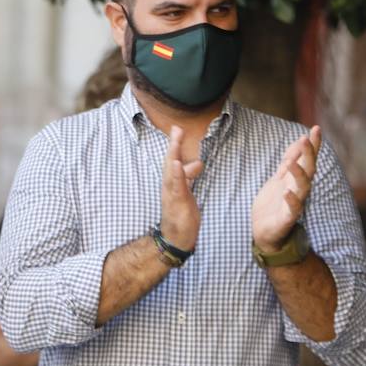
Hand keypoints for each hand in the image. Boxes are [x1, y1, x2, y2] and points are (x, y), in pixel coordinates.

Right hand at [159, 125, 203, 252]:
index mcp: (172, 183)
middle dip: (173, 145)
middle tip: (176, 128)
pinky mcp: (176, 203)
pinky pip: (176, 187)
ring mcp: (171, 194)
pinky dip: (176, 175)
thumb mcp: (188, 192)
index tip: (178, 129)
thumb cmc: (182, 215)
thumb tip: (196, 163)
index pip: (173, 160)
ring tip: (176, 141)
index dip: (175, 145)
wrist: (176, 238)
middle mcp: (169, 186)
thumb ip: (189, 177)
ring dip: (173, 156)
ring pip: (171, 172)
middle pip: (170, 162)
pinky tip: (177, 164)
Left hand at [252, 126, 319, 250]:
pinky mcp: (286, 219)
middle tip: (306, 139)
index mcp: (296, 180)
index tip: (316, 128)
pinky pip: (292, 210)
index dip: (313, 145)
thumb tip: (300, 140)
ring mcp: (294, 204)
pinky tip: (286, 192)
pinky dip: (291, 201)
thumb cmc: (273, 204)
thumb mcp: (279, 178)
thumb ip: (290, 161)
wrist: (263, 232)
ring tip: (291, 162)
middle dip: (308, 155)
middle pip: (308, 170)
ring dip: (299, 175)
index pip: (307, 159)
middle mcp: (298, 190)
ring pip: (302, 189)